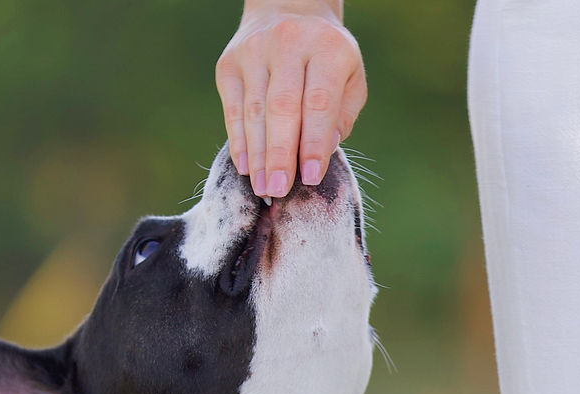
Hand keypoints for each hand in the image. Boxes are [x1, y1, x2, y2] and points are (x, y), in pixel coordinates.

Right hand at [215, 0, 365, 198]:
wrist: (288, 11)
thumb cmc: (326, 58)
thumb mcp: (350, 78)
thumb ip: (341, 115)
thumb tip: (323, 152)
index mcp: (327, 48)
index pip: (318, 102)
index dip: (313, 143)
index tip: (311, 178)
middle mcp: (288, 44)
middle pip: (281, 108)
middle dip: (280, 154)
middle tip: (279, 191)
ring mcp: (253, 51)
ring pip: (253, 112)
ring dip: (258, 156)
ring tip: (263, 188)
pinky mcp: (229, 64)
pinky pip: (233, 110)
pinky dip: (239, 142)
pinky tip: (247, 168)